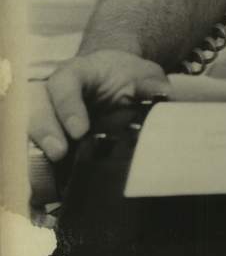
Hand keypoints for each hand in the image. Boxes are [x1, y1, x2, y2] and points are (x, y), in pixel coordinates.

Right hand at [29, 50, 170, 160]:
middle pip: (39, 107)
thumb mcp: (142, 73)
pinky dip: (40, 165)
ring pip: (31, 127)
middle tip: (59, 154)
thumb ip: (150, 83)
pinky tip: (50, 183)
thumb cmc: (126, 75)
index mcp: (76, 72)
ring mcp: (47, 114)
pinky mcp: (48, 136)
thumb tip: (163, 95)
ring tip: (54, 168)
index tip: (80, 130)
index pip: (64, 83)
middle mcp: (53, 92)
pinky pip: (35, 148)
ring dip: (39, 149)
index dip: (68, 106)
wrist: (115, 80)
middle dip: (46, 131)